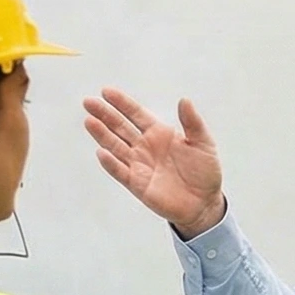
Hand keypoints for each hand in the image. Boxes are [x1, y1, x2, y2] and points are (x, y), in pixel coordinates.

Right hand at [85, 88, 227, 238]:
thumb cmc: (204, 172)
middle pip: (120, 127)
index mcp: (159, 133)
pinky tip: (102, 152)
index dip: (122, 103)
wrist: (204, 202)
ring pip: (115, 146)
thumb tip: (185, 100)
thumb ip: (193, 122)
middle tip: (89, 102)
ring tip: (89, 121)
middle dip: (105, 114)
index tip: (106, 91)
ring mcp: (139, 164)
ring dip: (102, 134)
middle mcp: (145, 147)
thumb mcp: (203, 143)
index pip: (136, 114)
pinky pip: (120, 172)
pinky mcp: (137, 184)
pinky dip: (111, 163)